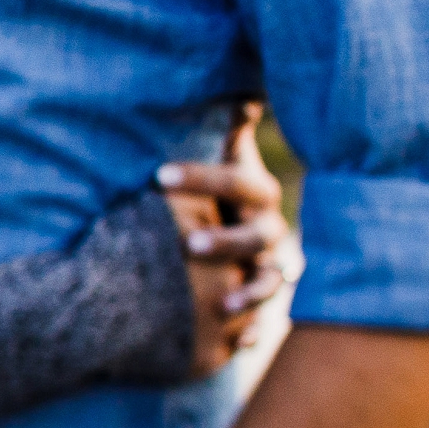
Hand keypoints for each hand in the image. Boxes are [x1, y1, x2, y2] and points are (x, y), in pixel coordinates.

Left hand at [160, 103, 291, 375]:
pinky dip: (252, 327)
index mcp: (257, 191)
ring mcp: (270, 265)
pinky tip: (235, 340)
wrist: (242, 220)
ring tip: (220, 303)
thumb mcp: (224, 151)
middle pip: (256, 235)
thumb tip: (239, 87)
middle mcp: (270, 229)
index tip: (158, 176)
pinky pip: (263, 316)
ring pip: (269, 280)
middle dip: (225, 240)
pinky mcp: (261, 295)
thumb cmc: (221, 182)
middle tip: (188, 244)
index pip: (236, 181)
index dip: (202, 178)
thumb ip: (227, 126)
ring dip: (247, 292)